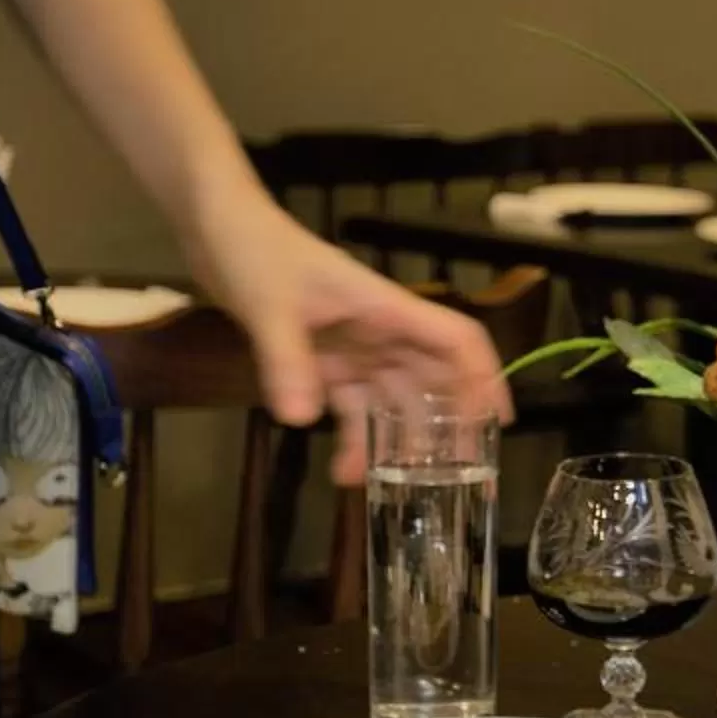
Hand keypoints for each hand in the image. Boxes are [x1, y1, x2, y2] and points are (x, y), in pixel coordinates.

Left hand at [189, 193, 509, 482]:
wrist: (217, 229)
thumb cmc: (255, 252)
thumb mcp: (271, 306)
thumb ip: (287, 361)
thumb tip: (301, 421)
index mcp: (388, 310)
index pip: (457, 341)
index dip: (485, 379)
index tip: (498, 424)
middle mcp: (381, 333)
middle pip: (434, 380)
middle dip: (451, 427)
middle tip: (460, 479)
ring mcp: (355, 349)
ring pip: (395, 401)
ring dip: (401, 442)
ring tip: (403, 488)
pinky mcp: (325, 361)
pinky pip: (352, 407)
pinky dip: (353, 440)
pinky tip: (344, 473)